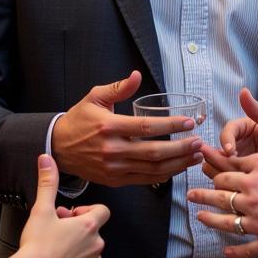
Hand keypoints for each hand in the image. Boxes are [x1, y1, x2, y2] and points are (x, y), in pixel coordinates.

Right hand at [18, 155, 110, 257]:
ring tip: (56, 247)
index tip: (70, 214)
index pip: (102, 210)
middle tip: (57, 229)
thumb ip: (48, 182)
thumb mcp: (42, 209)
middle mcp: (96, 244)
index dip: (86, 210)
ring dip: (77, 247)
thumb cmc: (38, 245)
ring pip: (89, 250)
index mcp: (89, 225)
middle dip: (77, 228)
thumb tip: (47, 160)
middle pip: (93, 230)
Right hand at [52, 70, 202, 185]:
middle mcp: (112, 150)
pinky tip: (177, 168)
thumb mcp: (94, 98)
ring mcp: (114, 168)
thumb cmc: (79, 120)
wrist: (58, 148)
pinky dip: (164, 175)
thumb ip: (118, 88)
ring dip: (178, 164)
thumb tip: (137, 76)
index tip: (190, 123)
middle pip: (154, 152)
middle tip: (199, 142)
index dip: (171, 125)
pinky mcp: (115, 180)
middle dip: (181, 148)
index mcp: (109, 126)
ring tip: (195, 156)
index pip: (146, 127)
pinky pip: (144, 180)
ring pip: (153, 169)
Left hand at [188, 147, 257, 257]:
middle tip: (193, 193)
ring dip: (209, 217)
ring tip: (198, 215)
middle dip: (205, 191)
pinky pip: (245, 247)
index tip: (208, 166)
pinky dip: (234, 251)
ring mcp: (256, 217)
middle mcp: (253, 191)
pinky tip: (225, 251)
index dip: (219, 165)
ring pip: (225, 218)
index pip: (233, 166)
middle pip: (222, 189)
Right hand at [200, 88, 257, 178]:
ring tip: (223, 178)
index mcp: (247, 127)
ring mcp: (242, 158)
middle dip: (220, 156)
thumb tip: (243, 91)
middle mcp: (242, 142)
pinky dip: (228, 180)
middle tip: (226, 166)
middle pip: (222, 147)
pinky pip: (232, 175)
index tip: (231, 151)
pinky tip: (230, 186)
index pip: (230, 130)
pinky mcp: (245, 173)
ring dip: (220, 168)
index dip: (227, 139)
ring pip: (223, 162)